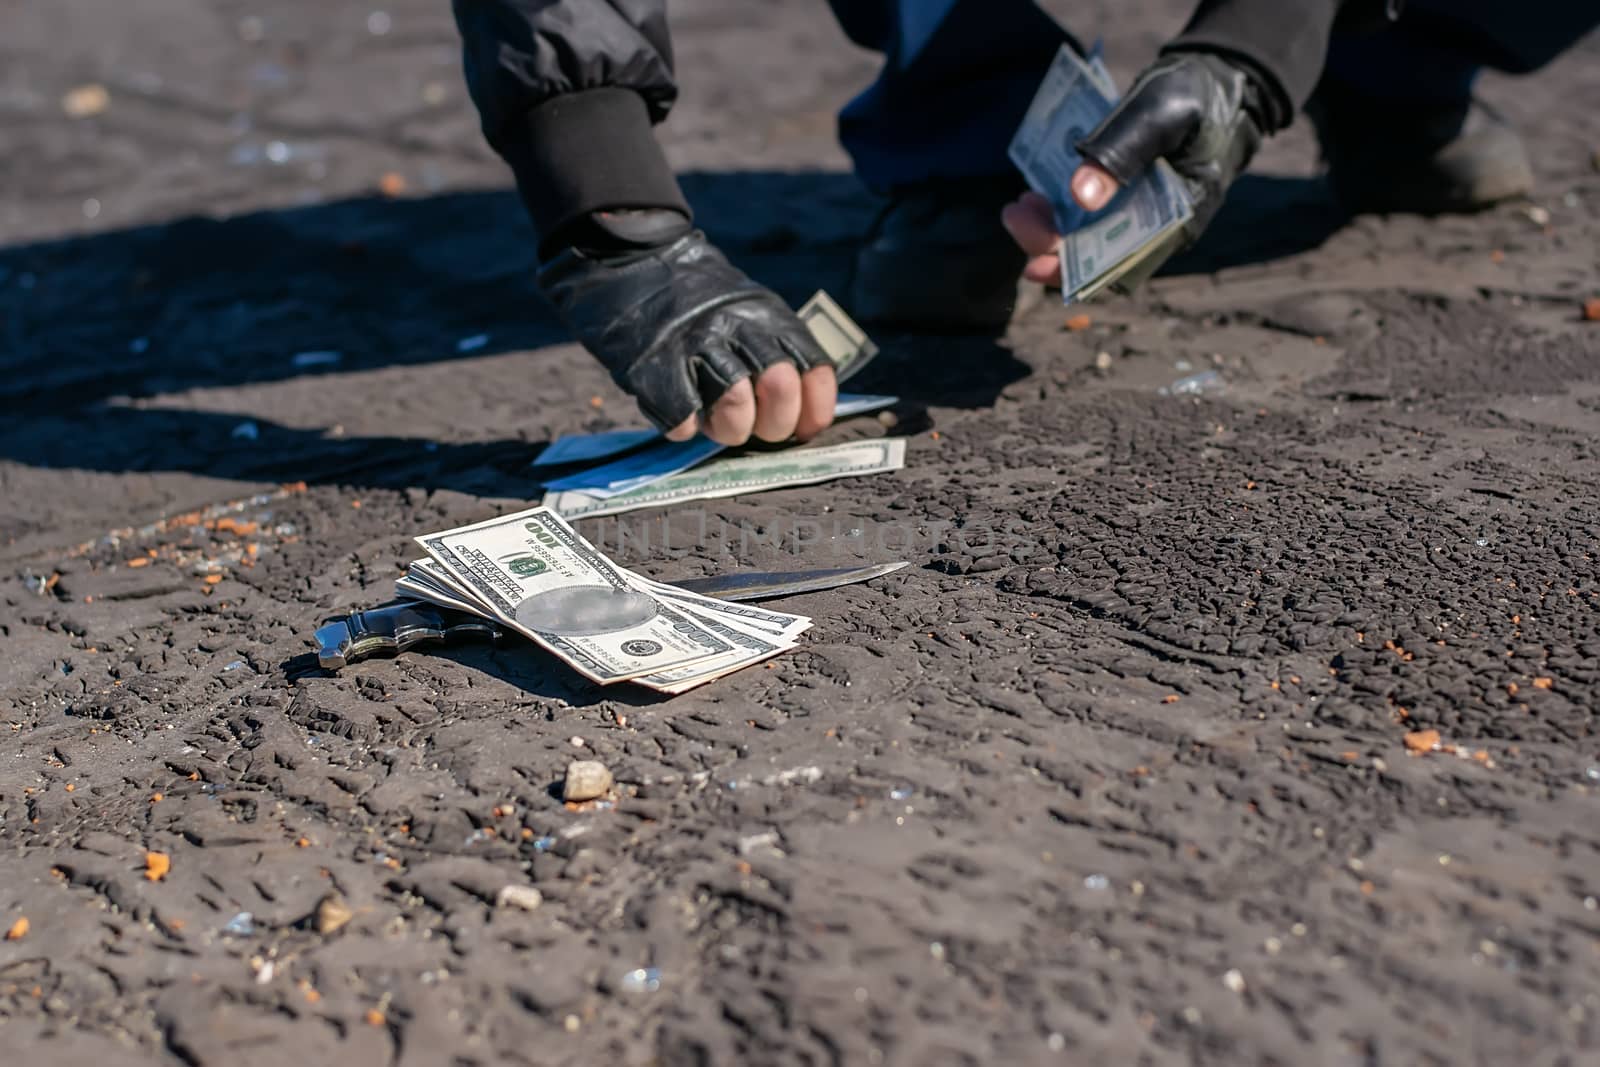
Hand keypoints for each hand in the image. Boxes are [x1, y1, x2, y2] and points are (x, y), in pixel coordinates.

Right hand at [538, 230, 835, 445]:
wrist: (631, 260)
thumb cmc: (696, 299)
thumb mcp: (750, 308)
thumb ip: (776, 347)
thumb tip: (804, 409)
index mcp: (768, 316)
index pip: (814, 368)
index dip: (814, 410)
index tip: (802, 430)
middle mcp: (738, 327)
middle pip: (780, 388)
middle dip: (774, 424)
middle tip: (755, 427)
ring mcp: (695, 344)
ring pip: (735, 404)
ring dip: (731, 428)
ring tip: (717, 424)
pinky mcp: (654, 364)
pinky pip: (682, 415)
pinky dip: (685, 426)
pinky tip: (683, 417)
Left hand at [1001, 51, 1266, 287]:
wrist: (1218, 82)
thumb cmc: (1196, 96)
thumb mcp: (1160, 113)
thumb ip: (1122, 152)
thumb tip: (1080, 198)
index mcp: (1178, 221)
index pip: (1120, 267)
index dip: (1075, 273)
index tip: (1033, 264)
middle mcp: (1158, 231)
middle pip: (1095, 263)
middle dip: (1048, 245)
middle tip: (1015, 212)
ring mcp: (1140, 219)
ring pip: (1087, 246)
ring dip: (1048, 231)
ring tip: (1023, 201)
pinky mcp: (1126, 203)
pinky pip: (1087, 224)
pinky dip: (1058, 216)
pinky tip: (1038, 195)